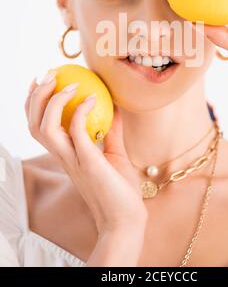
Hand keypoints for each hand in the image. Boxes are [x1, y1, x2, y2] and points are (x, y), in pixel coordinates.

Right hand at [24, 72, 147, 234]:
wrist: (127, 219)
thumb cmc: (120, 189)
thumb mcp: (114, 153)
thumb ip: (110, 131)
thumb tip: (115, 106)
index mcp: (65, 154)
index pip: (38, 126)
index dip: (34, 103)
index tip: (43, 81)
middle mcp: (63, 157)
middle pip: (33, 124)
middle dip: (36, 97)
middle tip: (49, 75)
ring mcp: (73, 160)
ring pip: (44, 128)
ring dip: (53, 101)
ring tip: (69, 83)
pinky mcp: (88, 162)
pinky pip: (77, 131)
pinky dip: (81, 111)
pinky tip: (94, 98)